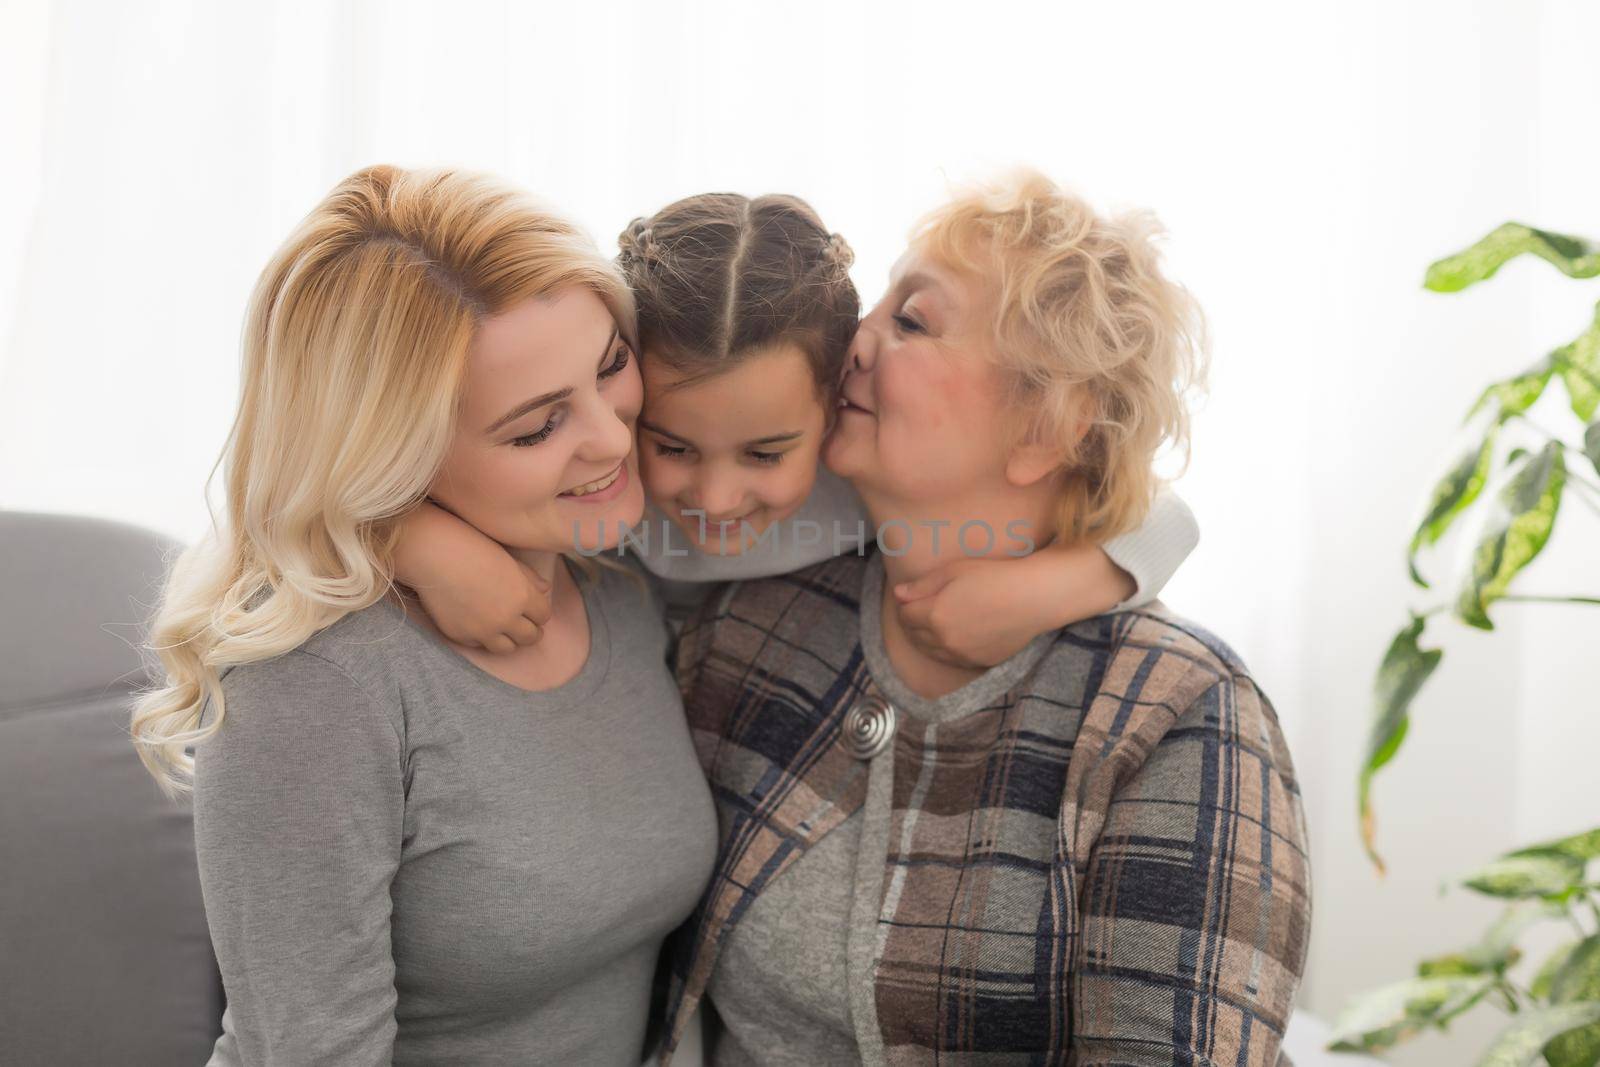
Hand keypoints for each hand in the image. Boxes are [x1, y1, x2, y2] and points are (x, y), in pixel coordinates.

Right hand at [392, 502, 552, 653]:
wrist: (433, 554)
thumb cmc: (473, 548)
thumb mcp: (508, 560)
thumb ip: (530, 579)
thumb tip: (545, 590)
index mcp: (523, 596)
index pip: (544, 616)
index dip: (539, 613)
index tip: (533, 610)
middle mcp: (506, 618)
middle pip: (530, 638)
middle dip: (530, 631)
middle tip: (524, 625)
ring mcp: (482, 630)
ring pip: (506, 649)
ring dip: (508, 640)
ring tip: (503, 629)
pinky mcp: (461, 636)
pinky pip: (479, 645)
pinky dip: (482, 638)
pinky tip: (478, 623)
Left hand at [893, 557, 1039, 669]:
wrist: (1033, 598)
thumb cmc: (994, 576)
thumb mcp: (954, 571)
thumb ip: (922, 585)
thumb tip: (898, 594)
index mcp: (934, 615)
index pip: (904, 615)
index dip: (905, 605)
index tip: (911, 597)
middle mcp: (945, 640)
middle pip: (914, 635)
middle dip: (911, 622)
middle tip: (919, 608)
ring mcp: (962, 655)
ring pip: (931, 651)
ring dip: (926, 638)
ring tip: (935, 622)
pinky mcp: (979, 662)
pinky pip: (952, 659)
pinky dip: (946, 649)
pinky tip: (954, 635)